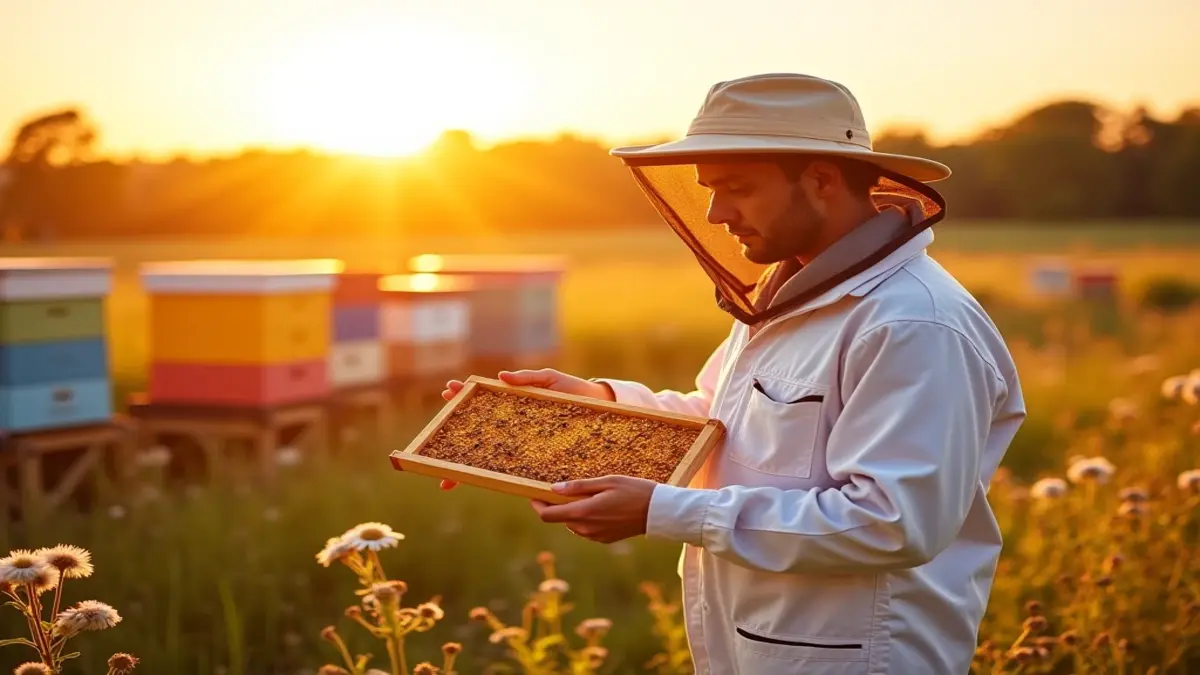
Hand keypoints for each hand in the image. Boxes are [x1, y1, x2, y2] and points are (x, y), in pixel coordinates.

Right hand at [438, 369, 615, 490]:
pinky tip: (477, 478)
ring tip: (448, 463)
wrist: (600, 410)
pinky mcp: (534, 457)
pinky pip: (510, 466)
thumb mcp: (550, 380)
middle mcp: (512, 424)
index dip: (462, 397)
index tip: (446, 392)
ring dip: (465, 457)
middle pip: (476, 427)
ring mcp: (521, 442)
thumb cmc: (574, 392)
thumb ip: (527, 378)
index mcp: (513, 402)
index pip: (482, 400)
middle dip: (454, 429)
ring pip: (487, 452)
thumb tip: (500, 376)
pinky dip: (492, 473)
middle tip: (437, 427)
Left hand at [529, 476, 657, 543]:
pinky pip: (586, 530)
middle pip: (560, 519)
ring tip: (591, 496)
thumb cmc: (634, 491)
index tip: (536, 495)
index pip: (548, 515)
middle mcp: (586, 528)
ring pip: (573, 525)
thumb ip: (578, 486)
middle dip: (559, 506)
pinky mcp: (604, 539)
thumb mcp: (606, 482)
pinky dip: (587, 519)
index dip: (538, 505)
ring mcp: (595, 536)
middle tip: (569, 490)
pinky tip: (602, 508)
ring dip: (574, 513)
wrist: (658, 513)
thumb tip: (554, 488)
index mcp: (583, 512)